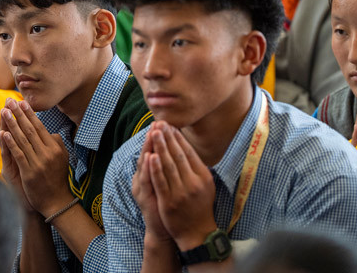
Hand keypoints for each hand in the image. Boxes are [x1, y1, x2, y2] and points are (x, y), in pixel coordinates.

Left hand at [0, 98, 71, 216]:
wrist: (56, 202)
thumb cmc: (57, 179)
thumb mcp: (62, 159)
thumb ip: (57, 144)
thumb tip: (50, 132)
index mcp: (55, 148)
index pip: (40, 127)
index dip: (30, 114)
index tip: (22, 102)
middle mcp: (47, 153)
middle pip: (30, 129)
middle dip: (19, 114)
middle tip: (10, 101)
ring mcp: (38, 163)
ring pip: (23, 139)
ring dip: (12, 124)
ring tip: (4, 112)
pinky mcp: (29, 172)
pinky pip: (18, 154)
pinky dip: (10, 143)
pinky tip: (4, 133)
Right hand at [132, 129, 171, 241]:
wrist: (164, 231)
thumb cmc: (169, 206)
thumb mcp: (167, 184)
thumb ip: (168, 168)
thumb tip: (176, 150)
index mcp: (148, 174)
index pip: (152, 150)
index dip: (157, 137)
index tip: (163, 123)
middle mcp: (142, 178)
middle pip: (147, 154)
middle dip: (154, 138)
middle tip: (158, 122)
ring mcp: (142, 188)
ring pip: (145, 164)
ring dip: (149, 148)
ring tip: (153, 133)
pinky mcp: (145, 198)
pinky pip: (147, 180)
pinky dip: (148, 168)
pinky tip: (151, 156)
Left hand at [148, 122, 216, 249]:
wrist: (197, 232)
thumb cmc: (200, 206)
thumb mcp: (206, 185)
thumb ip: (197, 167)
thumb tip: (186, 146)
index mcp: (203, 176)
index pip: (189, 152)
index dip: (178, 138)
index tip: (170, 125)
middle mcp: (193, 182)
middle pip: (178, 155)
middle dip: (168, 137)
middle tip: (160, 123)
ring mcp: (181, 192)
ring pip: (168, 165)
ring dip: (160, 147)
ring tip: (154, 132)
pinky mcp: (168, 201)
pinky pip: (161, 182)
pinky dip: (155, 168)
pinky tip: (150, 155)